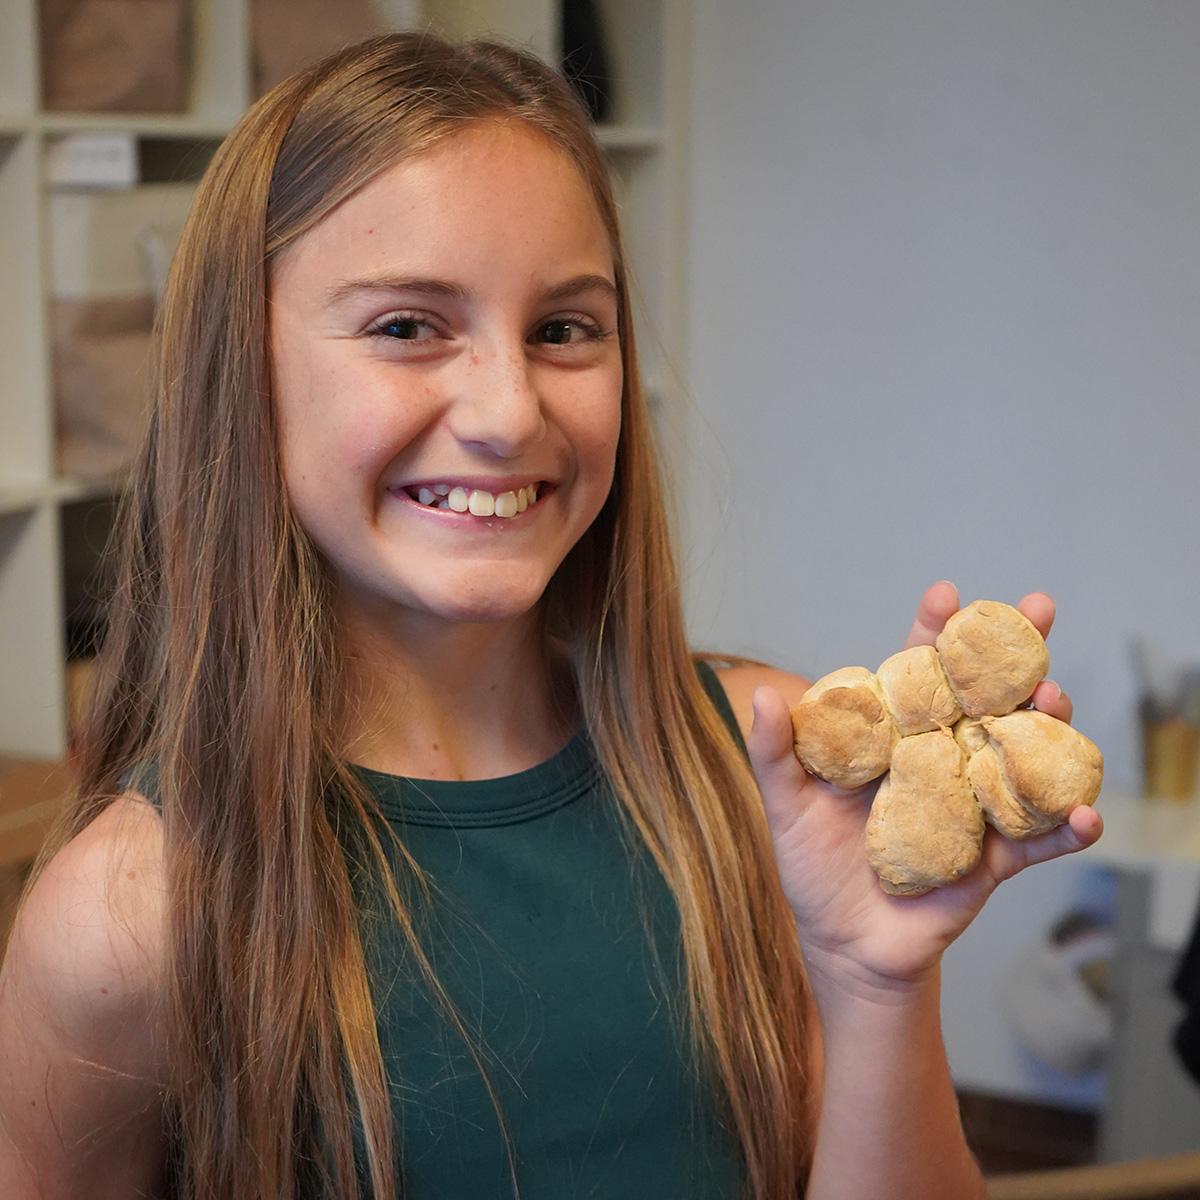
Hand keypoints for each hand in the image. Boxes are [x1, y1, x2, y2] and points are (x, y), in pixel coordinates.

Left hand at [745, 582, 1103, 1001]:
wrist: (844, 943)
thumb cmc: (811, 866)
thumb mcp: (785, 807)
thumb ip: (776, 752)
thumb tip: (759, 694)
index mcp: (895, 738)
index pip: (918, 674)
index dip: (933, 633)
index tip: (945, 594)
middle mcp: (942, 759)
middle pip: (985, 695)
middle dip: (1014, 651)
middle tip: (1038, 608)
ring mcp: (975, 803)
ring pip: (1022, 752)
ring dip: (1047, 722)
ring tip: (1054, 697)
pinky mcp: (995, 858)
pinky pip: (1039, 839)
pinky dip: (1067, 827)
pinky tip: (1086, 814)